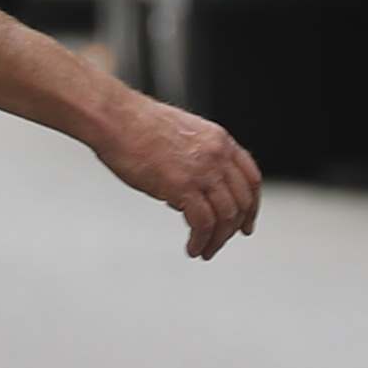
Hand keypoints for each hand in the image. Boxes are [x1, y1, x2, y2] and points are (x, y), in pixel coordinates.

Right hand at [95, 91, 260, 258]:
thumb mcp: (182, 138)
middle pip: (241, 201)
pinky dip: (201, 241)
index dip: (251, 206)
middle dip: (233, 228)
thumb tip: (192, 194)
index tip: (246, 224)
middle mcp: (217, 155)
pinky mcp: (182, 186)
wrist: (115, 117)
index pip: (251, 178)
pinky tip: (192, 247)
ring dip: (217, 240)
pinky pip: (203, 223)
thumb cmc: (136, 125)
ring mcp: (202, 170)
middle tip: (220, 242)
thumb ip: (195, 162)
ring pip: (226, 216)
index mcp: (219, 140)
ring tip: (205, 250)